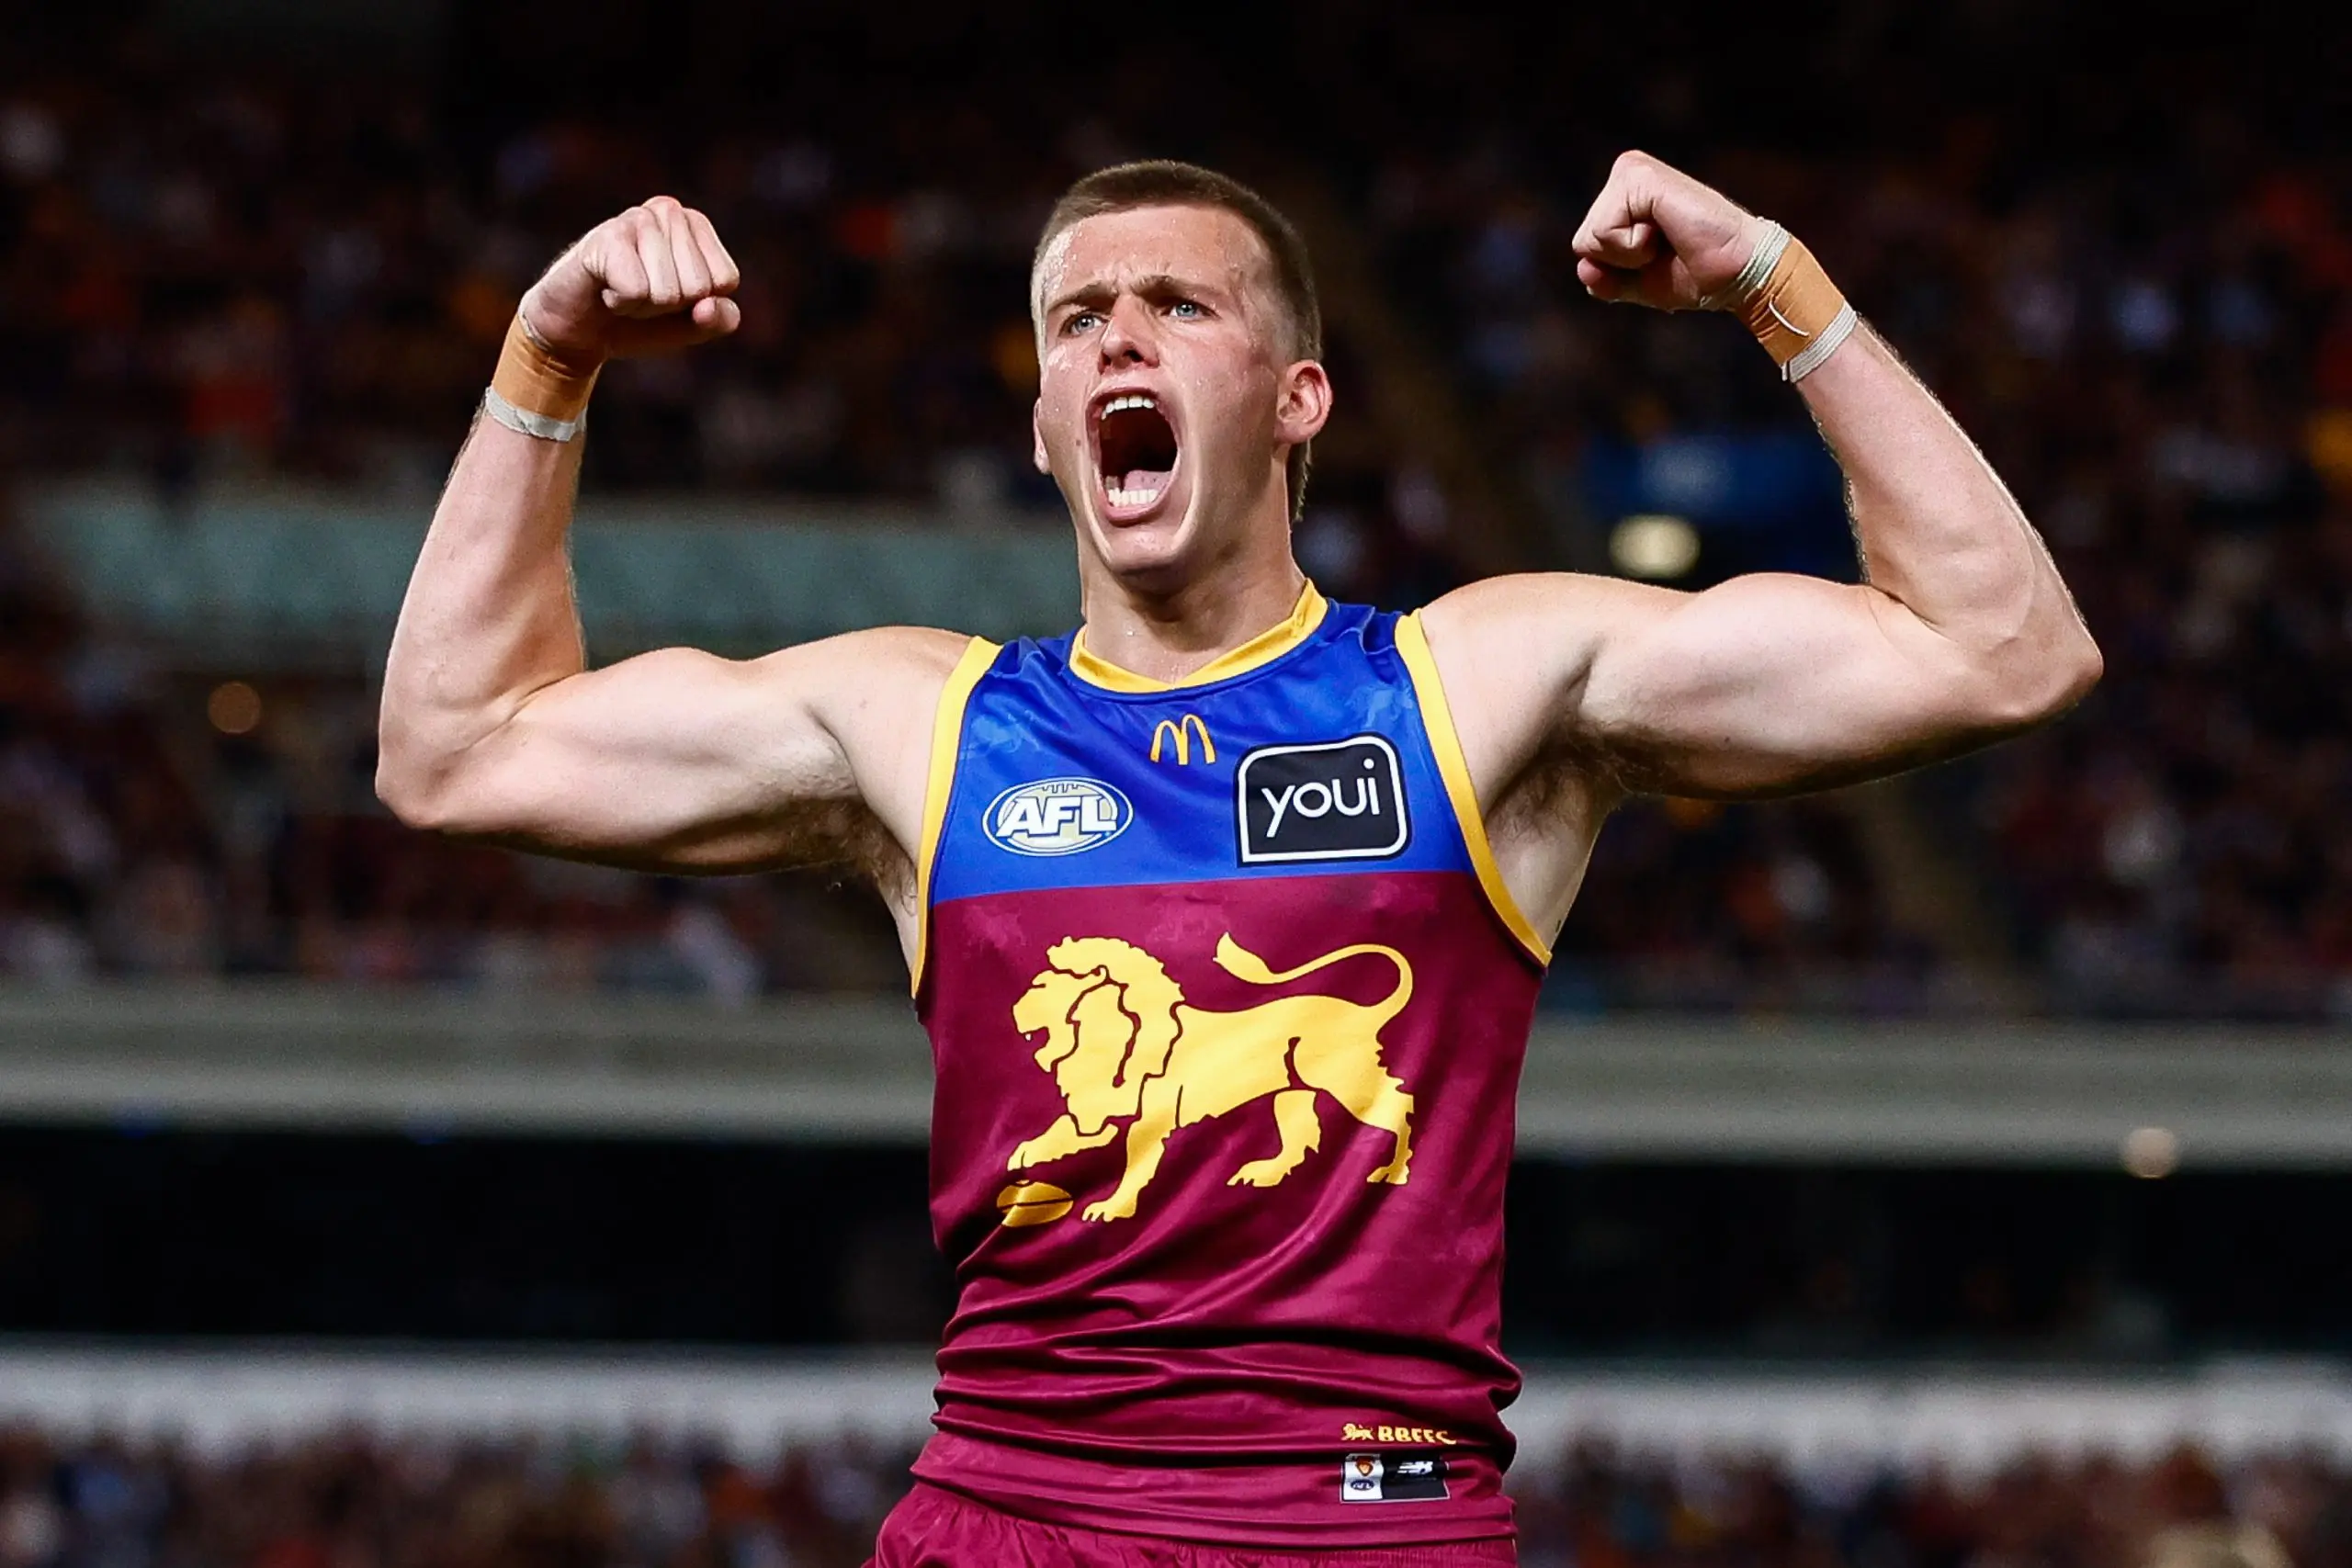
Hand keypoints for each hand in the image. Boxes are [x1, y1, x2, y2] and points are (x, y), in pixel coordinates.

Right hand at [519, 196, 742, 363]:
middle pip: (698, 287)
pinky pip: (637, 291)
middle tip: (639, 293)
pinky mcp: (608, 235)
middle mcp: (669, 210)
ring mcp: (637, 218)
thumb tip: (708, 305)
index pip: (725, 281)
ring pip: (668, 292)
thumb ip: (721, 319)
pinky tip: (604, 286)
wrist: (578, 329)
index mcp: (696, 224)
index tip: (666, 294)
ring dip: (642, 306)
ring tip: (620, 289)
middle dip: (668, 305)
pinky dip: (621, 303)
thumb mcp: (693, 325)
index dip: (698, 304)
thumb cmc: (639, 319)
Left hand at [1572, 151, 1766, 311]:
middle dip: (1621, 263)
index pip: (1585, 247)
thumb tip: (1583, 268)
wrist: (1735, 271)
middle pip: (1583, 242)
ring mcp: (1630, 171)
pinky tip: (1666, 231)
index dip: (1617, 269)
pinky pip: (1605, 232)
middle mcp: (1624, 175)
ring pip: (1589, 238)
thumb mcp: (1640, 283)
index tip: (1659, 258)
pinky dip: (1634, 247)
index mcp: (1622, 195)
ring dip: (1629, 256)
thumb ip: (1606, 279)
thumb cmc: (1696, 273)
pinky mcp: (1639, 175)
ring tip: (1666, 239)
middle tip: (1665, 248)